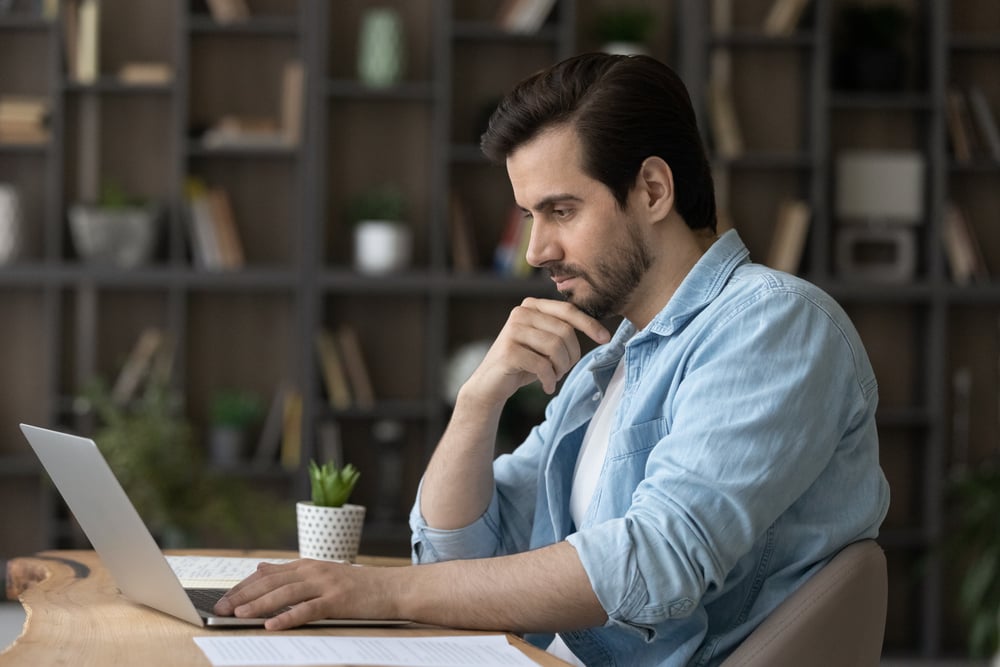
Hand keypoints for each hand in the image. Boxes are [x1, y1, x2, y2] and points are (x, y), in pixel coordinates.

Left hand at [213, 559, 395, 629]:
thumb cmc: (357, 586)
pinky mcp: (337, 600)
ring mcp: (326, 584)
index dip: (243, 586)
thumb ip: (291, 573)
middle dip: (243, 595)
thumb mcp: (321, 574)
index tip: (223, 598)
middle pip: (271, 582)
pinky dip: (289, 617)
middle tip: (221, 608)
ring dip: (260, 604)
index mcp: (307, 565)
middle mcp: (313, 571)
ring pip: (286, 593)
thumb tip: (261, 568)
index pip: (267, 574)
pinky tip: (273, 625)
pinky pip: (308, 609)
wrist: (391, 588)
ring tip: (239, 614)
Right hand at [464, 298, 609, 402]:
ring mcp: (512, 330)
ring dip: (560, 369)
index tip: (605, 339)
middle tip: (562, 370)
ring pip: (555, 348)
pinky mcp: (508, 351)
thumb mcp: (545, 342)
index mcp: (531, 306)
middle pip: (565, 331)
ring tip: (553, 377)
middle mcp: (520, 313)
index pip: (568, 310)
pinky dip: (549, 380)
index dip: (589, 324)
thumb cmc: (524, 363)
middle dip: (570, 356)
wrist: (491, 384)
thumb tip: (599, 330)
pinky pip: (543, 365)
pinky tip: (546, 386)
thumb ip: (562, 330)